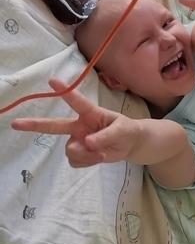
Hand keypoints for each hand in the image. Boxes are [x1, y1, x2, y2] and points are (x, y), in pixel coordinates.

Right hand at [11, 79, 139, 167]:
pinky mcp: (79, 154)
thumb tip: (87, 143)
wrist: (130, 145)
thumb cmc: (126, 130)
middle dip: (35, 124)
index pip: (77, 102)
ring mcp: (77, 140)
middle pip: (54, 125)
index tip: (53, 81)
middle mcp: (79, 126)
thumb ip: (106, 136)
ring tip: (102, 153)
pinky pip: (75, 162)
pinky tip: (98, 157)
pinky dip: (88, 162)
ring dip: (86, 155)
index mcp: (90, 113)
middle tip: (16, 123)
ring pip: (70, 150)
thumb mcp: (123, 130)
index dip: (65, 92)